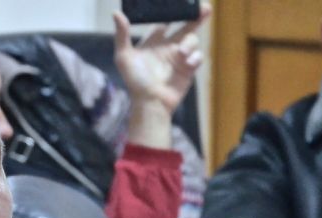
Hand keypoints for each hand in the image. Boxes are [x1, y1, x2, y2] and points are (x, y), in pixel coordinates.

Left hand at [112, 3, 210, 147]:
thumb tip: (117, 14)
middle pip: (185, 25)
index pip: (165, 21)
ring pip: (192, 40)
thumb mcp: (124, 57)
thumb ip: (122, 35)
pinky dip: (195, 58)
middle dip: (195, 16)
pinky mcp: (189, 68)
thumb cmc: (135, 82)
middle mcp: (168, 46)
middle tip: (204, 7)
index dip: (171, 12)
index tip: (179, 4)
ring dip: (189, 44)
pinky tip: (187, 63)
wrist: (151, 103)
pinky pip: (198, 56)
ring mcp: (180, 57)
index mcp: (153, 41)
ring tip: (181, 54)